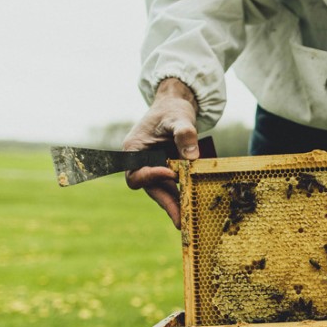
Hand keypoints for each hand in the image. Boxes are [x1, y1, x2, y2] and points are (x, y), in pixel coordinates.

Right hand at [123, 78, 199, 228]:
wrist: (176, 105)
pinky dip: (181, 195)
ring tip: (187, 221)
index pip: (137, 172)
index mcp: (134, 150)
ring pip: (162, 191)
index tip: (171, 173)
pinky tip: (192, 206)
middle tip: (181, 221)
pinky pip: (173, 186)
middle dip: (166, 204)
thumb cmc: (172, 109)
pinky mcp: (168, 169)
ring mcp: (154, 167)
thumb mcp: (179, 117)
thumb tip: (192, 156)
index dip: (152, 176)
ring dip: (175, 205)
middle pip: (150, 188)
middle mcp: (141, 162)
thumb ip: (185, 134)